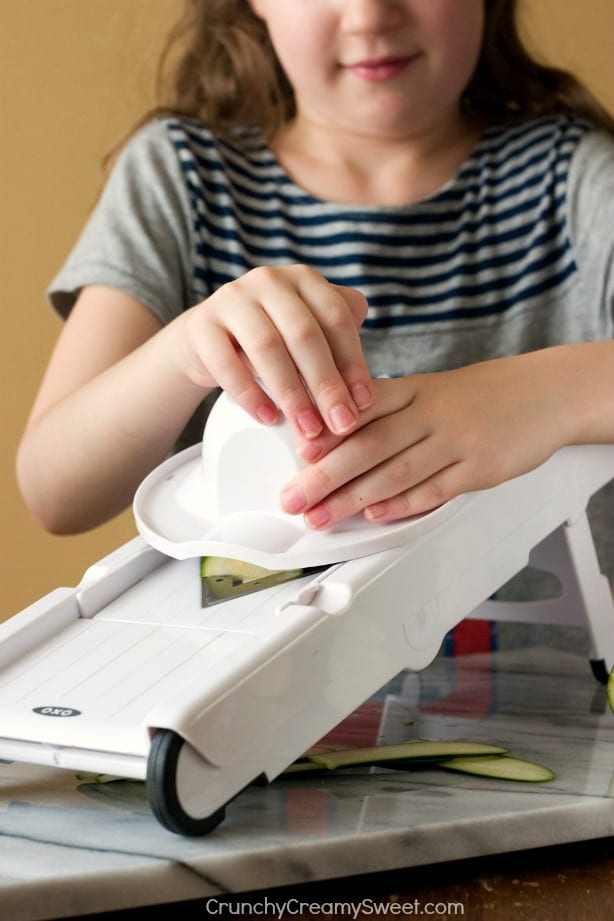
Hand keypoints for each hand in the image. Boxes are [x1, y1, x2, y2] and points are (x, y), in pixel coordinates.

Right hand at [178, 265, 372, 436]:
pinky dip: (250, 394)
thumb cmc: (274, 340)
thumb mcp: (308, 333)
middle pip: (304, 334)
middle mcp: (268, 281)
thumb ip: (340, 347)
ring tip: (307, 429)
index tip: (363, 403)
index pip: (336, 318)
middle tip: (341, 425)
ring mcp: (231, 299)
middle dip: (326, 384)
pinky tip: (268, 418)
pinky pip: (226, 362)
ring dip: (291, 393)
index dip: (353, 362)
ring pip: (267, 347)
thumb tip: (365, 391)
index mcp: (304, 279)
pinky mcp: (201, 325)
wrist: (209, 341)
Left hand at [280, 353, 573, 527]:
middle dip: (325, 475)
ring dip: (352, 498)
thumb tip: (330, 439)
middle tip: (294, 498)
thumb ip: (385, 411)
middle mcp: (430, 413)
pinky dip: (402, 504)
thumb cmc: (477, 396)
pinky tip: (375, 514)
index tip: (296, 455)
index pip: (361, 410)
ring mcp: (456, 441)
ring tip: (321, 516)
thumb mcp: (429, 390)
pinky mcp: (479, 469)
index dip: (326, 433)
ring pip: (396, 471)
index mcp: (413, 389)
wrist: (544, 393)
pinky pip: (435, 489)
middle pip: (369, 444)